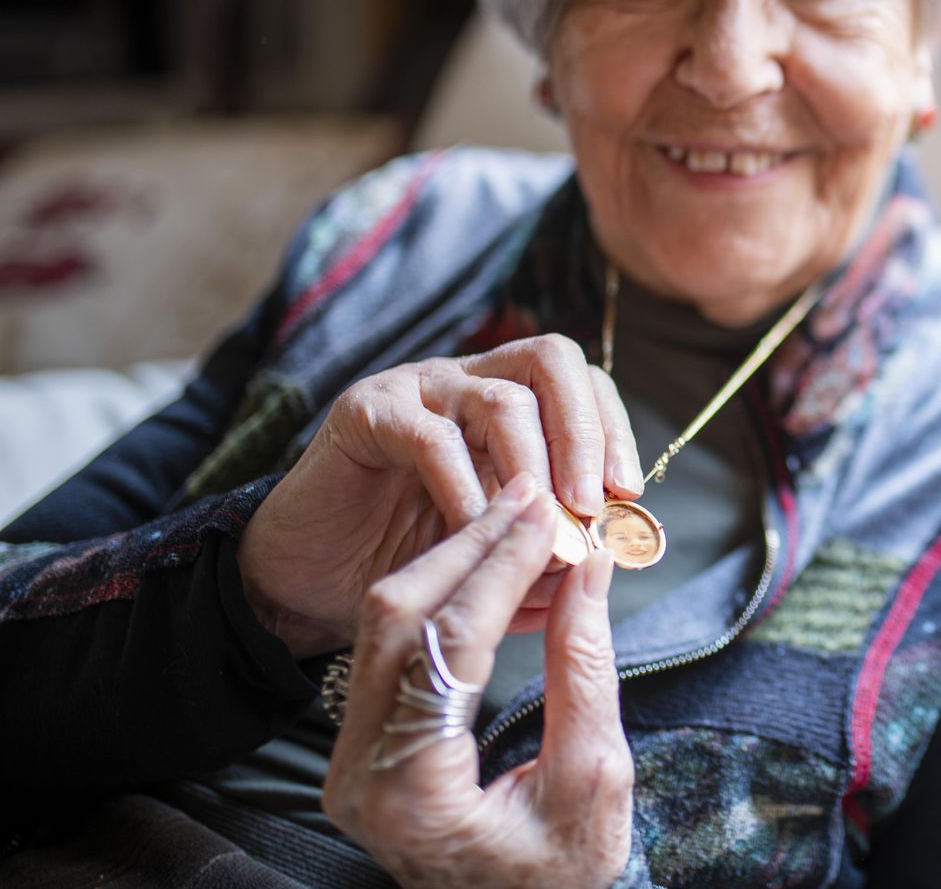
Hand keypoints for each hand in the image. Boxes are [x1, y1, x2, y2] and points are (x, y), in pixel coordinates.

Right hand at [238, 335, 644, 656]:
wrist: (307, 582)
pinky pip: (431, 439)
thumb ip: (549, 549)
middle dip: (583, 432)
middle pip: (550, 362)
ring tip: (542, 524)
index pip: (579, 381)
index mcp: (509, 402)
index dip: (611, 428)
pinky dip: (465, 488)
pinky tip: (476, 532)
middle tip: (590, 502)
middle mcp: (468, 380)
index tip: (628, 490)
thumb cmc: (410, 563)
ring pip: (499, 399)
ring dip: (534, 465)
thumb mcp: (497, 556)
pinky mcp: (366, 412)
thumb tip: (611, 558)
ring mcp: (417, 389)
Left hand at [325, 476, 635, 888]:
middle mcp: (359, 773)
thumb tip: (590, 568)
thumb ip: (585, 672)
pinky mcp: (361, 744)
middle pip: (398, 618)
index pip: (450, 643)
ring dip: (454, 560)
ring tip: (518, 518)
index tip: (548, 515)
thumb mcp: (596, 779)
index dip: (502, 567)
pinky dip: (445, 594)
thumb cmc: (562, 874)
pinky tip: (493, 564)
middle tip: (531, 495)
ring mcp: (350, 759)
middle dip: (469, 544)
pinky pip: (393, 645)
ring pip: (386, 622)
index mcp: (412, 792)